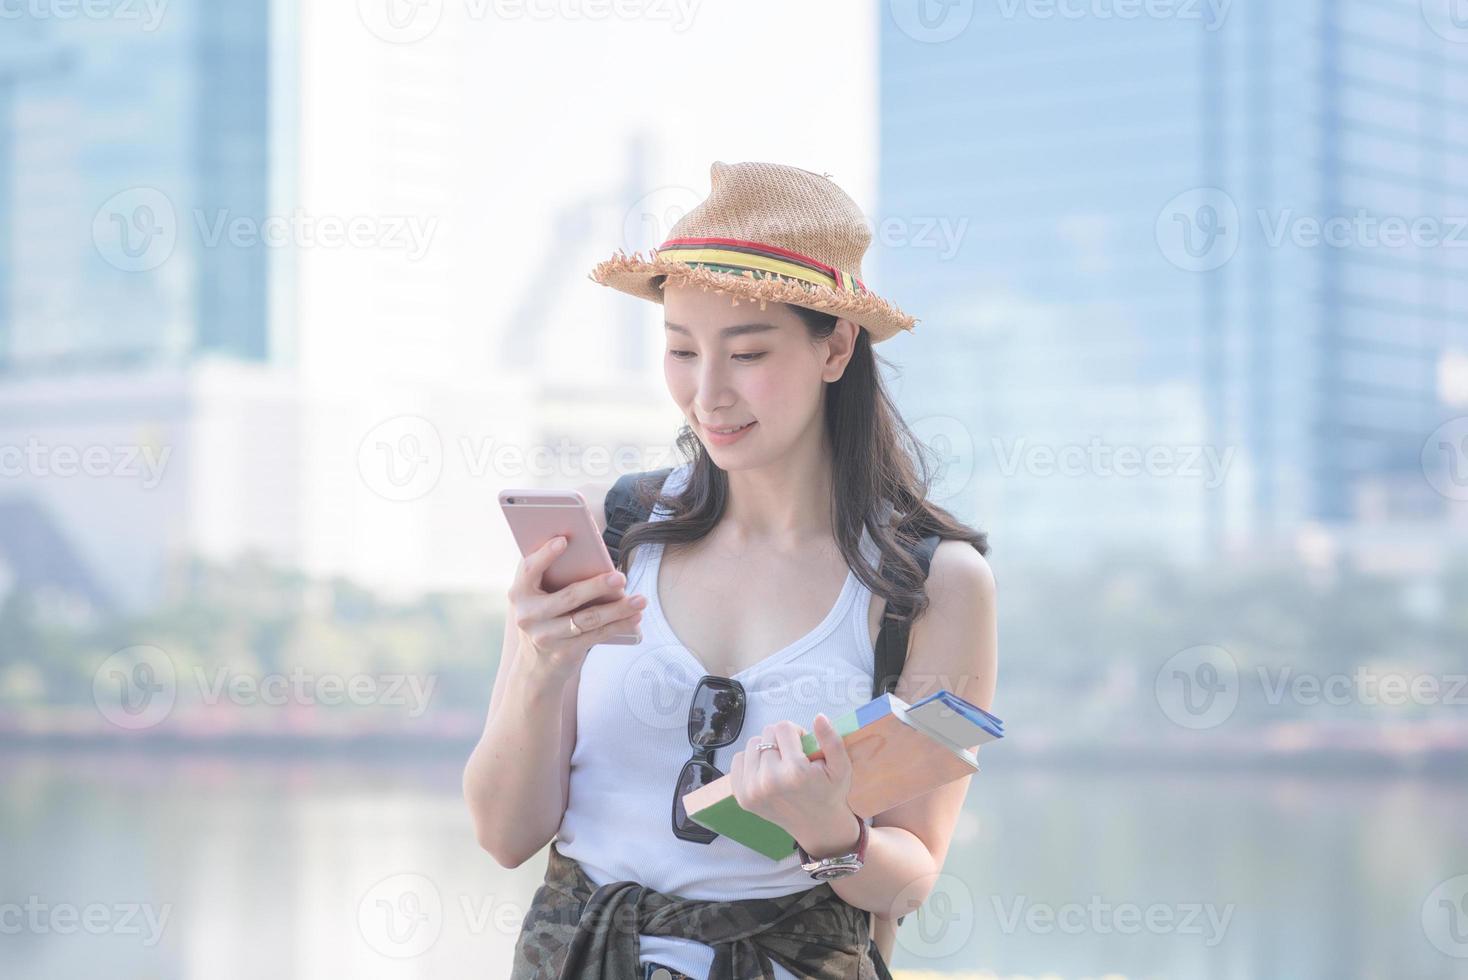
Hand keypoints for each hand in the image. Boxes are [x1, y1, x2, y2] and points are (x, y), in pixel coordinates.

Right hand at [508, 536, 646, 678]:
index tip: (564, 540)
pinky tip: (635, 617)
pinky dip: (618, 625)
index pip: (529, 569)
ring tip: (640, 599)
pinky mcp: (562, 653)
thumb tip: (592, 551)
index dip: (545, 554)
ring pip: (587, 619)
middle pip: (568, 597)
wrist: (537, 665)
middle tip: (621, 577)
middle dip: (597, 586)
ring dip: (618, 609)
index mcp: (519, 593)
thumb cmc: (546, 616)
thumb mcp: (539, 596)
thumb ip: (553, 575)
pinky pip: (596, 636)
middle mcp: (528, 615)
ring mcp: (545, 636)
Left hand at [728, 713, 854, 848]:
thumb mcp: (841, 766)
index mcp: (794, 772)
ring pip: (752, 744)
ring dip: (766, 749)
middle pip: (767, 733)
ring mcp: (752, 791)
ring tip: (780, 765)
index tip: (803, 748)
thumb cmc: (829, 793)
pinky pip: (738, 760)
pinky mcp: (742, 796)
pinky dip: (751, 761)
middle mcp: (769, 781)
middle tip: (793, 758)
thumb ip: (832, 740)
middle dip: (781, 740)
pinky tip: (766, 772)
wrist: (816, 825)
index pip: (784, 727)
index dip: (797, 733)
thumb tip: (819, 717)